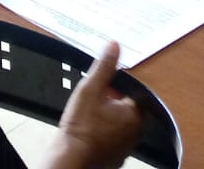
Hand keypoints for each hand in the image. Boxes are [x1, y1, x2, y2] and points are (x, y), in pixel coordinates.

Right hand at [45, 42, 140, 168]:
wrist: (68, 158)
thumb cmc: (80, 127)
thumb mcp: (90, 89)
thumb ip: (104, 66)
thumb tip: (114, 46)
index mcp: (135, 114)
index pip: (131, 92)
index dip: (114, 89)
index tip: (101, 90)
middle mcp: (135, 133)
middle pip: (125, 108)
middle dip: (110, 103)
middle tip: (92, 105)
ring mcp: (125, 148)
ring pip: (117, 124)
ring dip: (106, 118)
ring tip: (88, 118)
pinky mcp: (114, 158)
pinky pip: (111, 140)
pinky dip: (102, 134)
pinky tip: (88, 132)